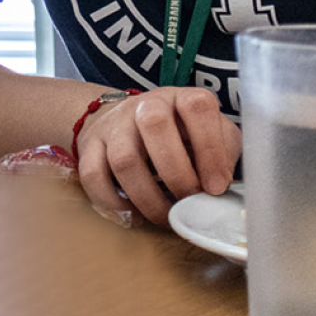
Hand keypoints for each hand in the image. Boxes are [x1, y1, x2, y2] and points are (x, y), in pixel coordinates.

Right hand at [74, 89, 240, 225]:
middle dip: (177, 175)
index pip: (198, 108)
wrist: (125, 120)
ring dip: (148, 197)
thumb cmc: (178, 134)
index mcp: (182, 98)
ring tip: (165, 216)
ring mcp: (115, 124)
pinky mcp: (91, 145)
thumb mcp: (209, 134)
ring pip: (125, 158)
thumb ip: (224, 154)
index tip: (216, 186)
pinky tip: (133, 214)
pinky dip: (113, 202)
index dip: (210, 149)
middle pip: (155, 126)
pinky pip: (93, 175)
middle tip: (189, 203)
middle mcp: (147, 104)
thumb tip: (225, 189)